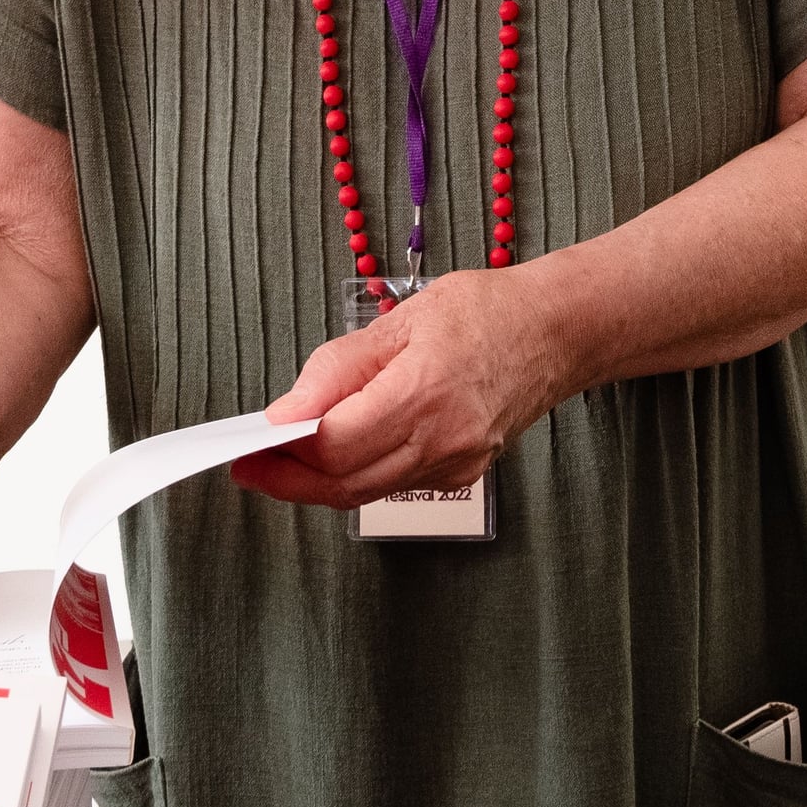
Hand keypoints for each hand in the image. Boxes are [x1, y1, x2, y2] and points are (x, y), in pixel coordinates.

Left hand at [234, 270, 576, 509]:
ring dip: (316, 483)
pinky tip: (334, 456)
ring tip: (280, 461)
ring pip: (365, 493)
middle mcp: (444, 441)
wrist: (556, 333)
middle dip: (289, 479)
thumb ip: (339, 368)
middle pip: (344, 483)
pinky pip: (392, 485)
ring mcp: (456, 464)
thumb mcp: (402, 318)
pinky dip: (355, 476)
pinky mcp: (460, 474)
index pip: (336, 444)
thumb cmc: (487, 313)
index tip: (251, 442)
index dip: (285, 449)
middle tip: (250, 466)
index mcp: (426, 393)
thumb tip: (287, 411)